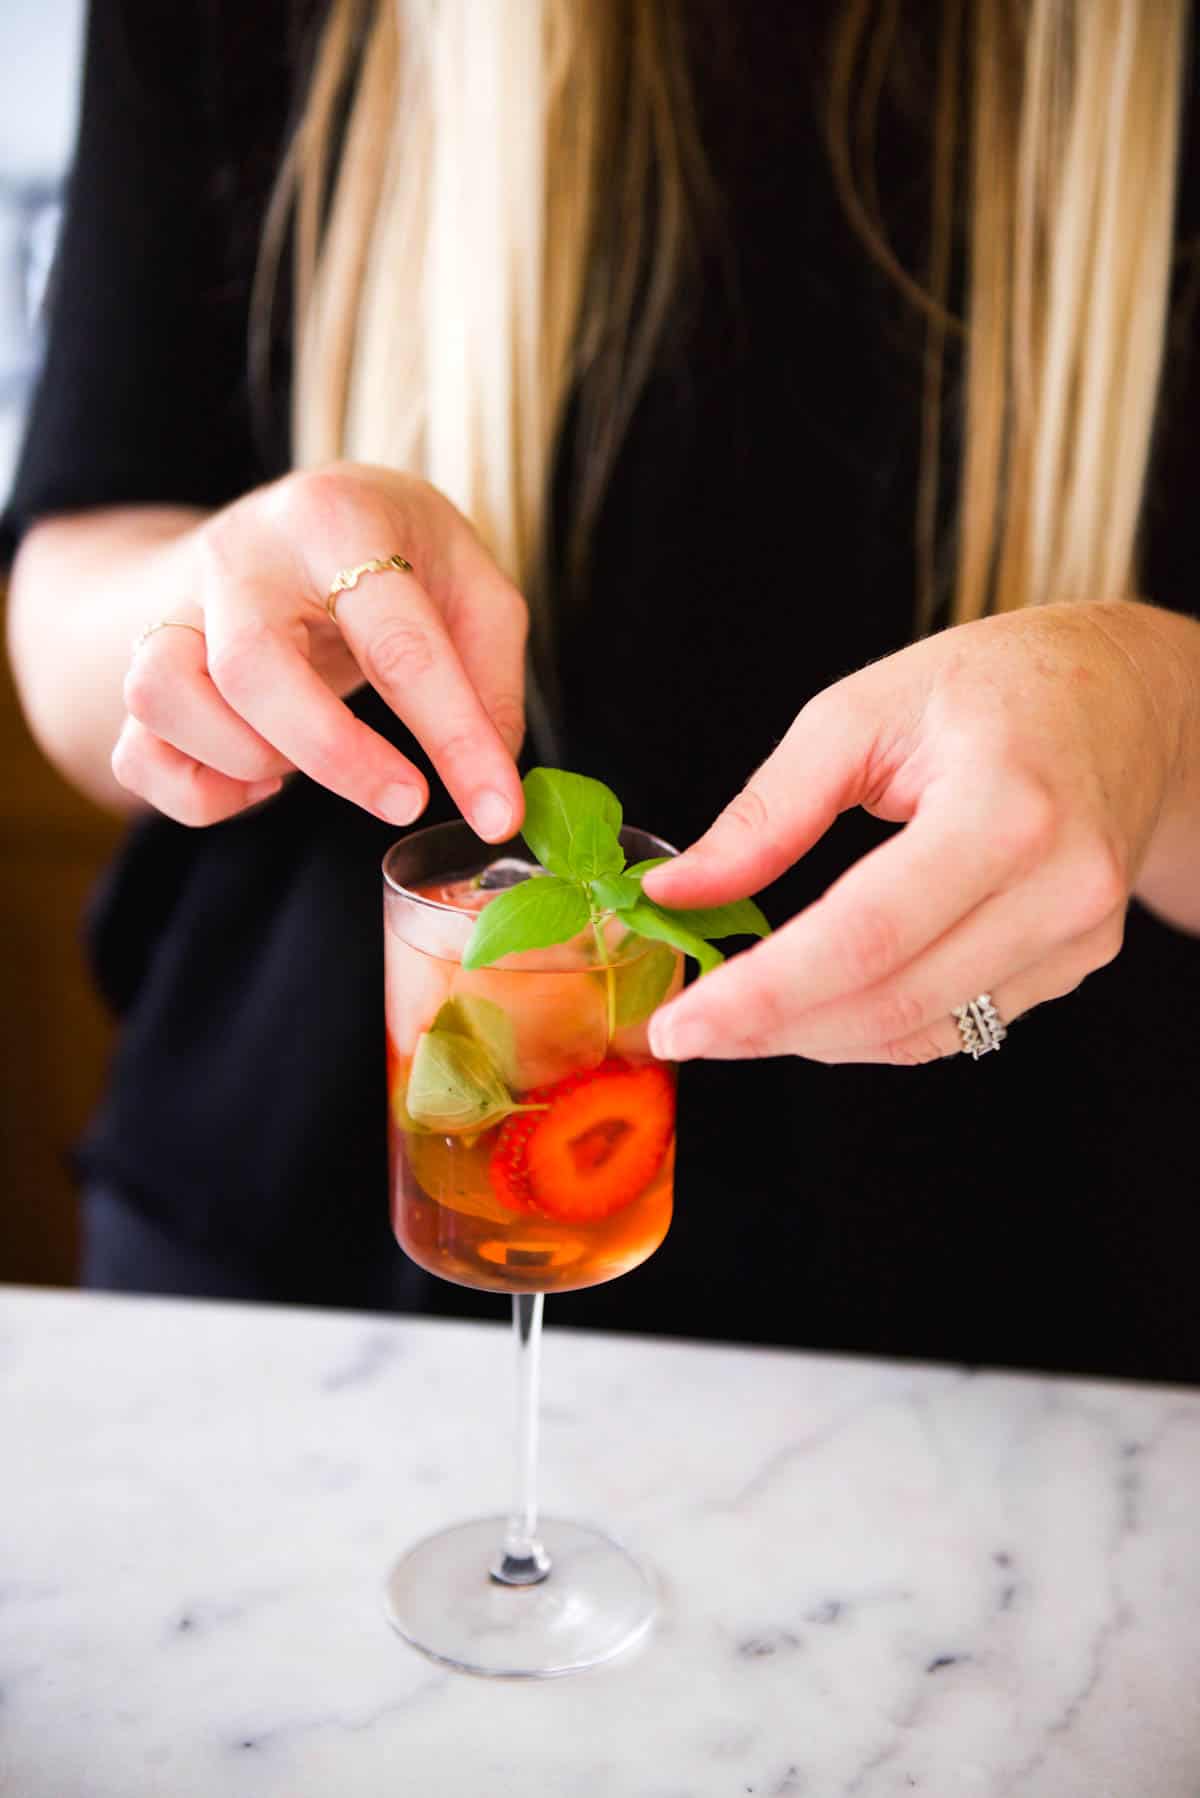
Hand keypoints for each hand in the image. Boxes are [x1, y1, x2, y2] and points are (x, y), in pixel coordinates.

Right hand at [112, 465, 527, 835]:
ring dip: (243, 759)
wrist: (288, 524)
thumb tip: (494, 786)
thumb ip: (492, 679)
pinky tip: (259, 780)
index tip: (495, 811)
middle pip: (249, 669)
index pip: (397, 641)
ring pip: (163, 698)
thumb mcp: (471, 587)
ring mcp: (176, 608)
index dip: (454, 738)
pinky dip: (196, 792)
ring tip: (304, 763)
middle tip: (404, 801)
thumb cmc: (395, 557)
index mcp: (336, 519)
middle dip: (334, 755)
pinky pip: (136, 754)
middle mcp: (239, 556)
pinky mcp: (142, 666)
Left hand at [644, 602, 1187, 1064]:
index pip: (865, 935)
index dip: (764, 993)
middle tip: (688, 1030)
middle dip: (771, 1029)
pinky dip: (870, 1028)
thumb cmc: (992, 686)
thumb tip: (678, 891)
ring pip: (919, 1031)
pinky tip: (814, 1007)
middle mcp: (1058, 886)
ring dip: (813, 1038)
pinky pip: (955, 1027)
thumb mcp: (861, 712)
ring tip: (736, 1018)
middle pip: (890, 999)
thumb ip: (768, 811)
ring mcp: (1077, 937)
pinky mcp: (1076, 965)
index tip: (684, 1022)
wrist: (1129, 700)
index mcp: (1006, 806)